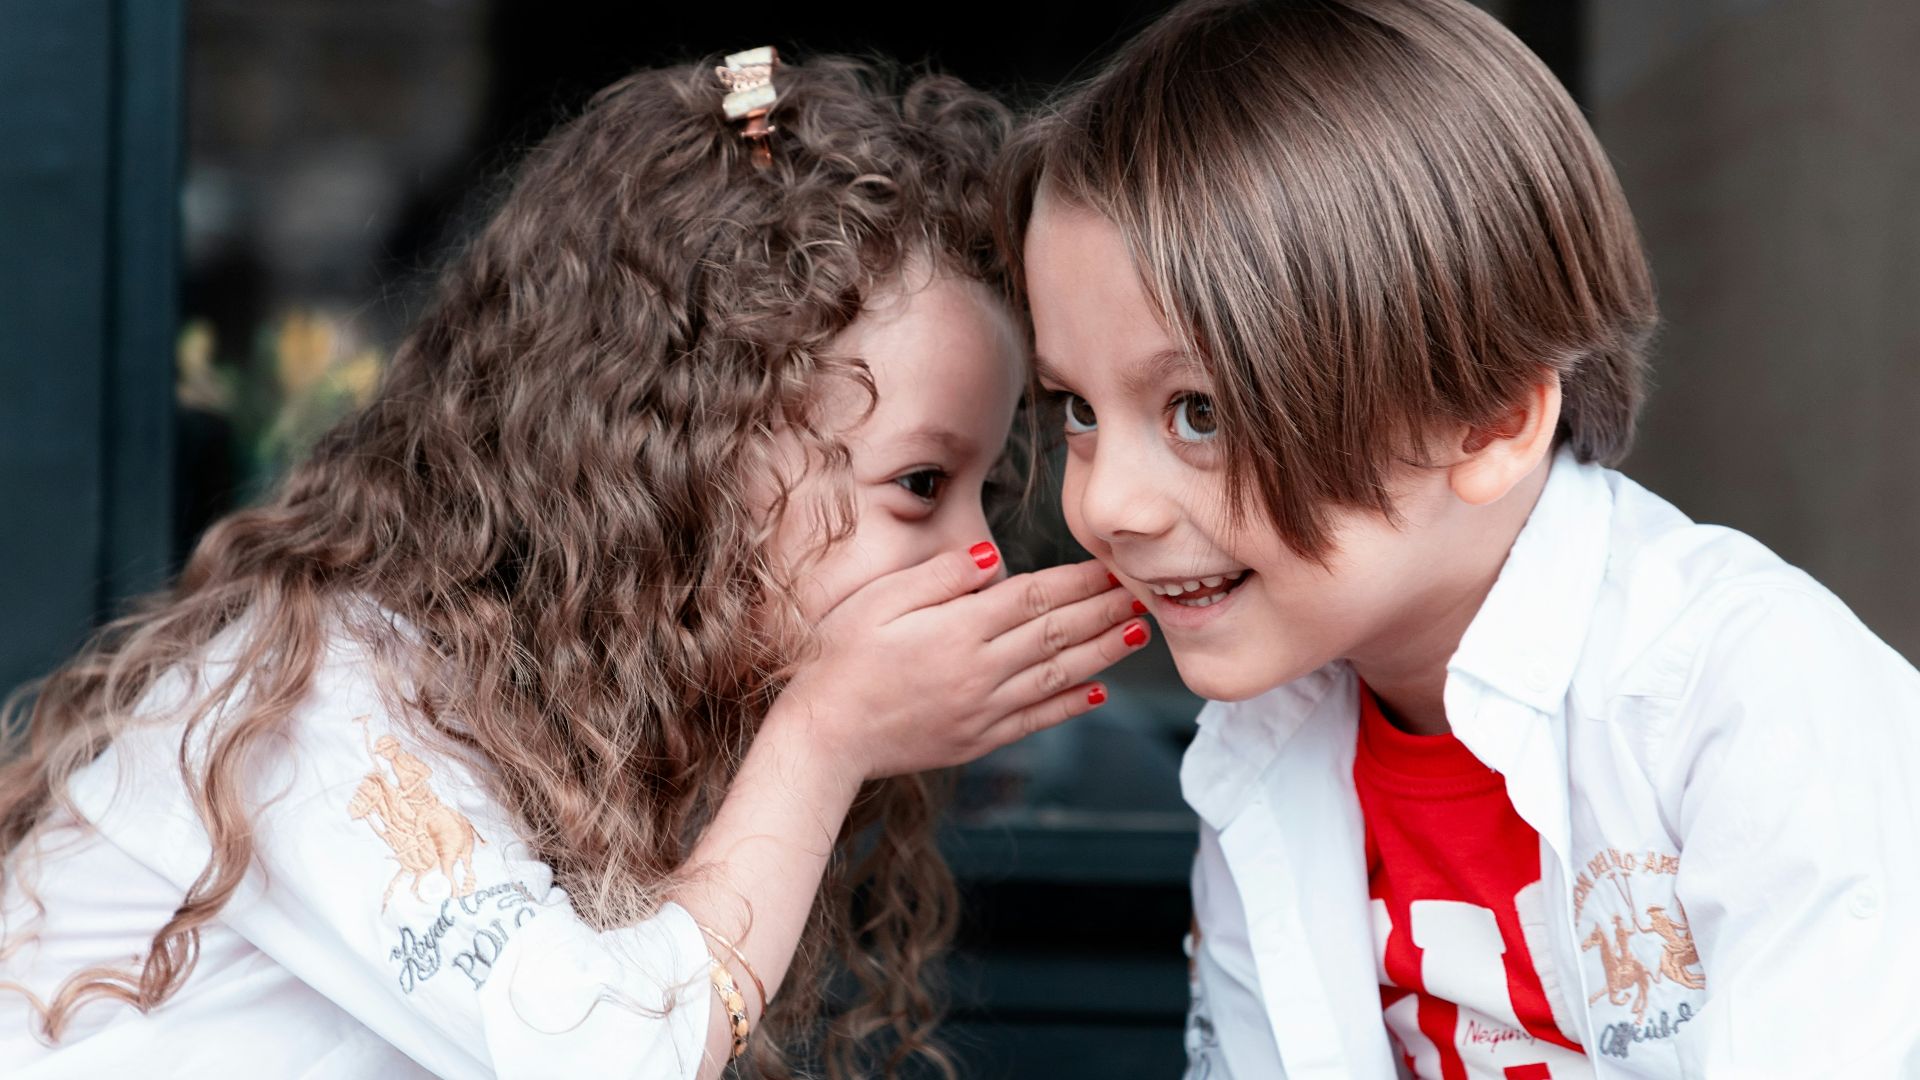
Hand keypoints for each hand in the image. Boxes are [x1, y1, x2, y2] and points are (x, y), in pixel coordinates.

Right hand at [769, 543, 1149, 786]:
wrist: (824, 737)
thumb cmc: (839, 658)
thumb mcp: (879, 601)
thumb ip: (940, 577)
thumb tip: (994, 558)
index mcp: (958, 630)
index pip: (1033, 597)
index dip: (1077, 581)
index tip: (1111, 567)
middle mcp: (980, 670)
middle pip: (1056, 633)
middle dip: (1104, 611)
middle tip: (1144, 593)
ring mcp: (982, 710)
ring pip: (1056, 676)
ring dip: (1102, 654)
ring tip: (1137, 635)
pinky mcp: (977, 740)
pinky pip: (1036, 720)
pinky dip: (1069, 705)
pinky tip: (1097, 693)